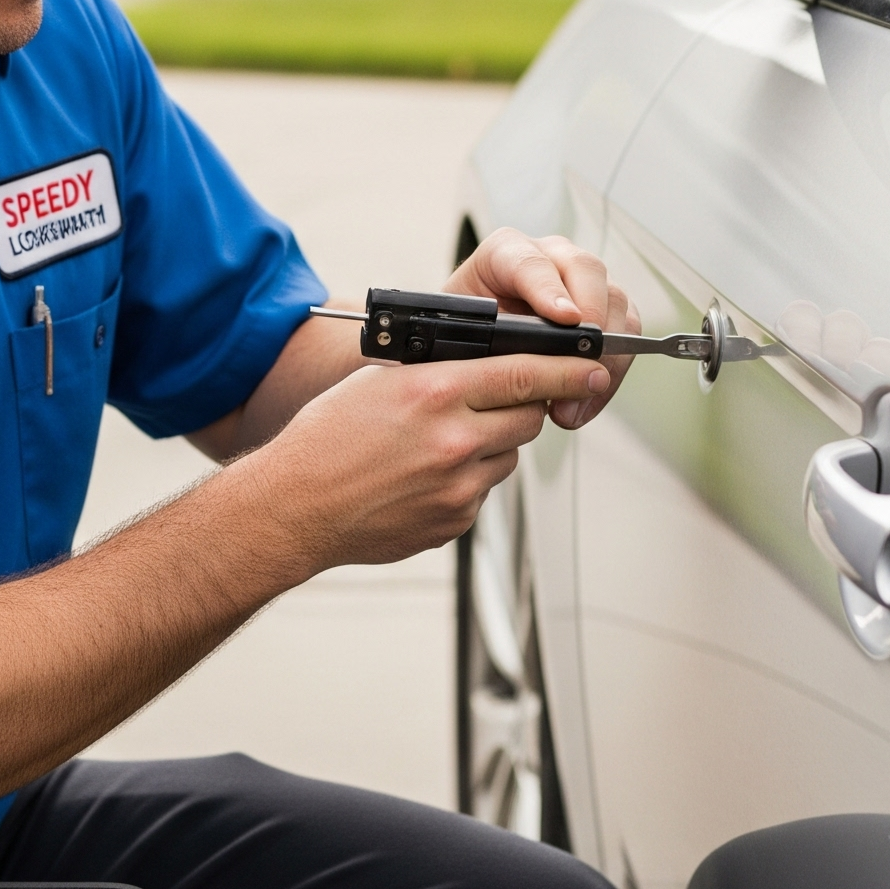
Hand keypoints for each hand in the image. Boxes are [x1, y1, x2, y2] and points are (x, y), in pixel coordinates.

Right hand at [241, 350, 610, 572]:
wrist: (295, 506)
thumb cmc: (327, 439)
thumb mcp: (381, 382)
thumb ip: (441, 373)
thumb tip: (490, 369)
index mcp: (435, 392)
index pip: (524, 373)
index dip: (568, 369)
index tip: (594, 366)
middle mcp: (454, 440)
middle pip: (528, 418)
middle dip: (519, 409)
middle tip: (489, 406)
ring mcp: (457, 487)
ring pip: (506, 457)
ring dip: (488, 447)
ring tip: (435, 446)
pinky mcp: (454, 522)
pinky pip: (481, 493)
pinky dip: (465, 482)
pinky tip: (422, 479)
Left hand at [445, 227, 640, 430]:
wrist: (474, 342)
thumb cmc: (464, 330)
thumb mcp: (460, 328)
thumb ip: (483, 334)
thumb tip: (512, 358)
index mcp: (507, 251)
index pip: (531, 261)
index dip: (550, 290)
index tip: (566, 320)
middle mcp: (551, 257)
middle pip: (587, 271)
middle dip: (590, 323)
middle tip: (578, 369)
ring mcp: (582, 281)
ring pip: (616, 301)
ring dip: (605, 357)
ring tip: (573, 403)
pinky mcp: (605, 309)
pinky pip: (626, 333)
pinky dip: (611, 371)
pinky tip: (585, 401)